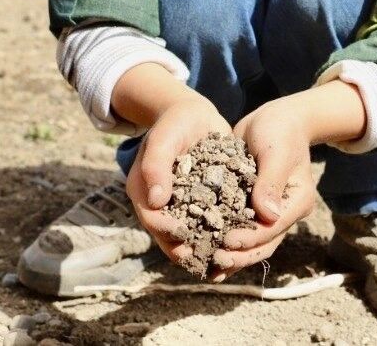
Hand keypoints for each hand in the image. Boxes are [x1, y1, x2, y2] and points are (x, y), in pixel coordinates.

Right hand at [126, 94, 231, 263]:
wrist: (195, 115)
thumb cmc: (175, 123)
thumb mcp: (164, 139)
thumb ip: (156, 165)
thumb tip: (156, 201)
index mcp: (143, 190)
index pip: (151, 218)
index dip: (166, 230)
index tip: (184, 236)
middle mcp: (159, 203)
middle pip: (168, 234)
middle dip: (185, 249)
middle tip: (204, 260)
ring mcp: (180, 205)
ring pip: (188, 233)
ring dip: (202, 247)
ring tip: (220, 262)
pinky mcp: (201, 202)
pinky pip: (207, 223)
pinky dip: (217, 234)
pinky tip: (234, 244)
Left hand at [210, 101, 316, 277]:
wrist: (276, 119)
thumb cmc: (279, 129)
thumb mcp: (276, 151)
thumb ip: (271, 181)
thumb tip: (267, 214)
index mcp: (297, 201)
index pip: (272, 228)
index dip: (249, 238)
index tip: (225, 242)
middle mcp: (285, 213)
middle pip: (264, 244)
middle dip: (239, 255)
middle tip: (213, 260)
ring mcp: (269, 214)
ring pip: (252, 244)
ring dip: (231, 256)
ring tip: (206, 266)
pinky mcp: (253, 209)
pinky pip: (239, 231)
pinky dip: (224, 243)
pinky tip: (203, 253)